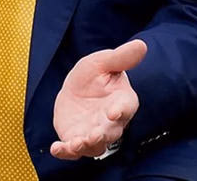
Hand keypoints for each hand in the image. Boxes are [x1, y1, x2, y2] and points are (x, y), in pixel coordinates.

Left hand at [51, 39, 146, 160]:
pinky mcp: (75, 138)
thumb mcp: (103, 62)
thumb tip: (141, 44)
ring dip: (85, 146)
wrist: (77, 90)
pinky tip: (55, 149)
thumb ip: (120, 57)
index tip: (113, 112)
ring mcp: (93, 133)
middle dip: (102, 135)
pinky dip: (65, 152)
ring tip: (75, 144)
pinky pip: (72, 150)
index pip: (126, 107)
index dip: (121, 110)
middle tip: (94, 135)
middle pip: (111, 133)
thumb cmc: (95, 76)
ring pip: (94, 146)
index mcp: (122, 101)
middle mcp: (110, 122)